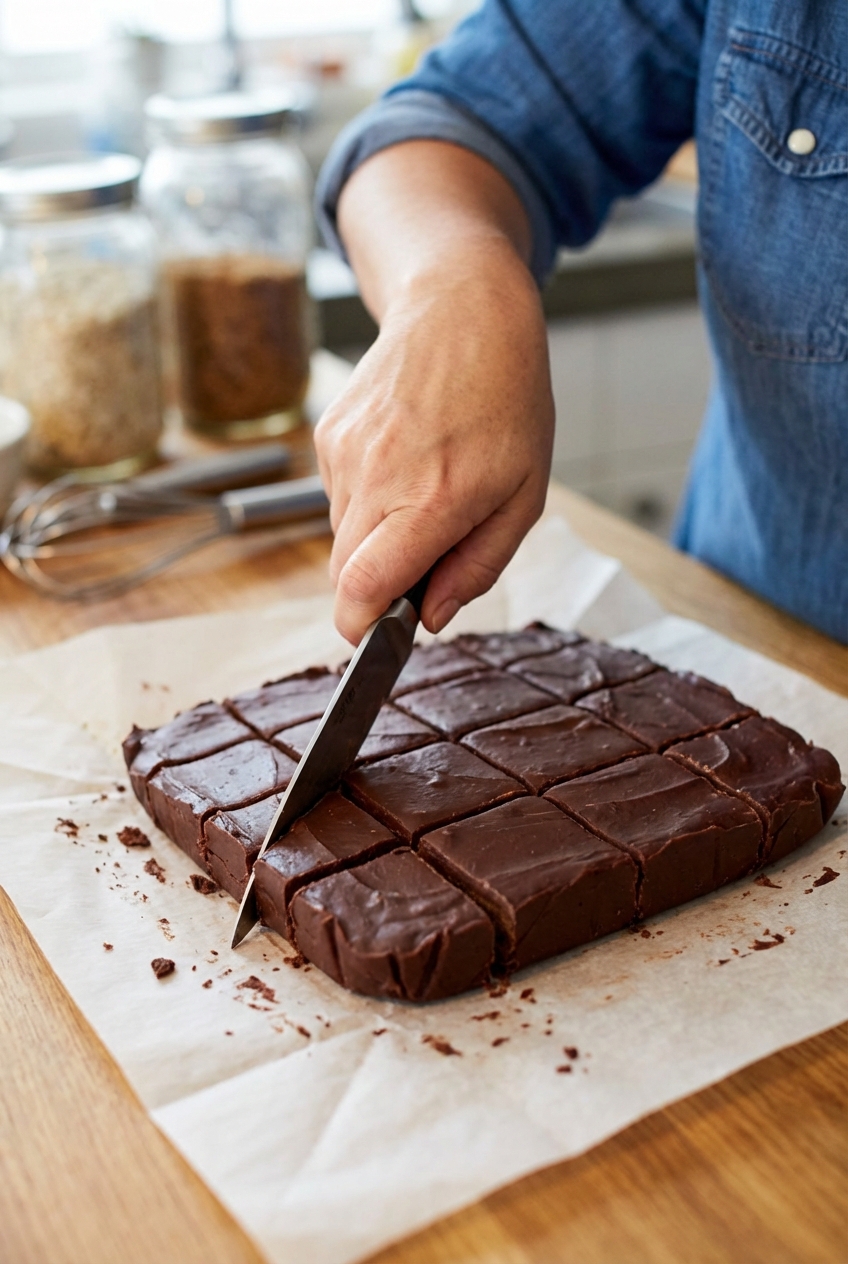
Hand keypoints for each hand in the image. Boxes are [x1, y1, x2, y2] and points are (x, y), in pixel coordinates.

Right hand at [314, 242, 553, 643]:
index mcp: (432, 499)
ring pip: (340, 536)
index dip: (361, 629)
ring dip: (375, 539)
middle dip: (376, 587)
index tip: (377, 638)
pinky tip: (404, 460)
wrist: (462, 307)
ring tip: (423, 490)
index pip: (361, 589)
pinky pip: (337, 497)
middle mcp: (376, 477)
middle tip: (426, 556)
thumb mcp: (524, 496)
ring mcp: (344, 453)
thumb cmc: (506, 401)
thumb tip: (428, 618)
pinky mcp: (328, 434)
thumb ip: (476, 567)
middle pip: (343, 575)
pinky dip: (366, 500)